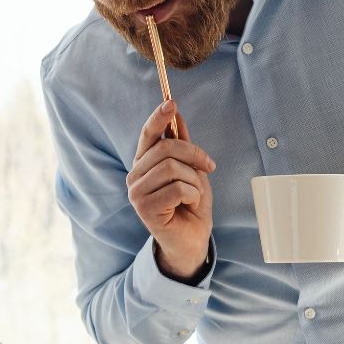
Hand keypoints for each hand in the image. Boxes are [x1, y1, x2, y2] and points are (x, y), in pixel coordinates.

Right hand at [126, 101, 215, 280]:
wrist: (191, 240)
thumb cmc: (190, 205)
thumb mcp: (192, 170)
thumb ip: (182, 146)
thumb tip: (177, 116)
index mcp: (144, 164)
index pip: (148, 135)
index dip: (158, 118)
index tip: (171, 103)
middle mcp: (135, 176)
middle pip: (166, 149)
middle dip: (194, 154)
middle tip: (209, 166)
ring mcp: (136, 193)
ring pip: (173, 168)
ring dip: (194, 181)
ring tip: (194, 194)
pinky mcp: (144, 208)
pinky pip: (177, 188)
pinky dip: (192, 194)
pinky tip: (189, 205)